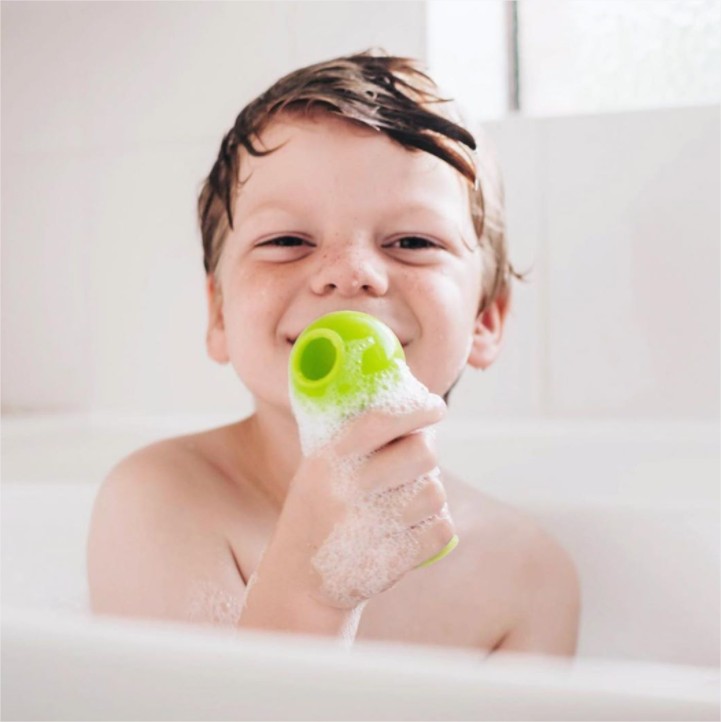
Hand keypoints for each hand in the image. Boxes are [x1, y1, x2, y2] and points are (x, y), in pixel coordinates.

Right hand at [270, 393, 453, 609]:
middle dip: (427, 450)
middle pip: (421, 453)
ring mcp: (366, 530)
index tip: (436, 406)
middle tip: (420, 455)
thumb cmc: (318, 513)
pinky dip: (435, 525)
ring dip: (430, 492)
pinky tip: (415, 526)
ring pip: (435, 492)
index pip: (380, 422)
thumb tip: (414, 409)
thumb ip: (355, 442)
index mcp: (326, 462)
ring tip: (409, 498)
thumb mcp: (318, 471)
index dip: (415, 410)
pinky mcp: (389, 561)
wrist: (299, 583)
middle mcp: (345, 492)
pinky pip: (440, 529)